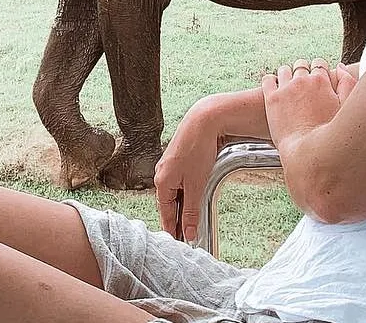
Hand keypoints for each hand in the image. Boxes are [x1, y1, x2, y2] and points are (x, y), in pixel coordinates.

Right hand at [155, 99, 222, 243]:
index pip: (165, 214)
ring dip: (183, 206)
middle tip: (189, 235)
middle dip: (178, 219)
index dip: (172, 231)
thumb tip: (188, 232)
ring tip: (193, 220)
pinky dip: (186, 193)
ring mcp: (169, 165)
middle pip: (168, 204)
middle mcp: (161, 173)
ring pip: (175, 193)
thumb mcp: (196, 186)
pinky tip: (195, 197)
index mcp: (162, 182)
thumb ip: (191, 211)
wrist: (204, 121)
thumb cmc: (198, 149)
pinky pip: (179, 182)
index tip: (178, 244)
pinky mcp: (178, 159)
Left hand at [261, 59, 354, 154]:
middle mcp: (302, 81)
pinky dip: (272, 81)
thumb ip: (347, 84)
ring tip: (289, 88)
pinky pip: (268, 79)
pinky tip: (275, 89)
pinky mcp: (271, 98)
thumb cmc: (329, 135)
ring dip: (288, 76)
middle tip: (304, 86)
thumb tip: (340, 67)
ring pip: (284, 70)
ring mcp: (285, 88)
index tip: (318, 80)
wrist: (307, 155)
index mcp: (322, 82)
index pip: (319, 64)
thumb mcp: (346, 108)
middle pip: (302, 65)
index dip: (319, 72)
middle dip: (303, 73)